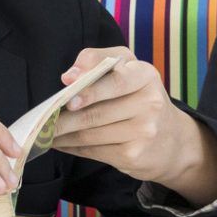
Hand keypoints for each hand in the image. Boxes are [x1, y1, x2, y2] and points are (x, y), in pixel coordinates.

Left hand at [47, 49, 216, 206]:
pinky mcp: (133, 155)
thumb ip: (98, 61)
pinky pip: (93, 150)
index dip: (89, 89)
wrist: (173, 141)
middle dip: (63, 117)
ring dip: (62, 134)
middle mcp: (150, 103)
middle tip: (42, 118)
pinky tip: (61, 142)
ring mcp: (143, 132)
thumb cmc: (141, 98)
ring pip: (90, 133)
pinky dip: (71, 147)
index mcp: (145, 75)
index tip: (66, 92)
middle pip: (96, 112)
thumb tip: (68, 76)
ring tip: (46, 131)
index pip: (116, 80)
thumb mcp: (128, 69)